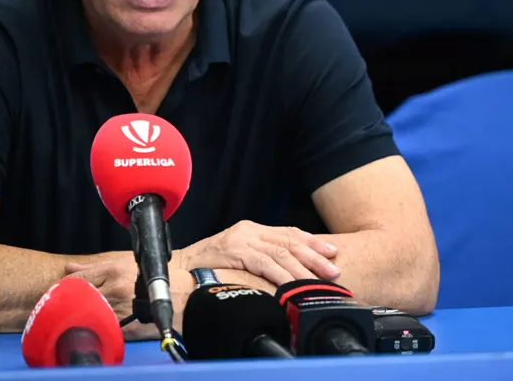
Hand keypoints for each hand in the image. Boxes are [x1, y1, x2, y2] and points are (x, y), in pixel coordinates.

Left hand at [64, 251, 193, 339]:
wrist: (186, 297)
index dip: (63, 286)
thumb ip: (95, 267)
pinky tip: (91, 329)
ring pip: (88, 312)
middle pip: (78, 295)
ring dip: (78, 315)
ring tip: (72, 318)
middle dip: (67, 301)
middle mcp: (114, 287)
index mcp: (113, 269)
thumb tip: (69, 267)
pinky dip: (95, 329)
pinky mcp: (126, 327)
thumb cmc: (158, 277)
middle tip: (58, 307)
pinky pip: (103, 328)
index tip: (56, 292)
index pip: (77, 278)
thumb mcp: (127, 263)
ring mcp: (120, 307)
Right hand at [177, 220, 339, 286]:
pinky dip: (281, 273)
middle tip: (333, 270)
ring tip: (319, 280)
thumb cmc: (208, 268)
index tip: (332, 252)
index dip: (312, 243)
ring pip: (280, 252)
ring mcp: (242, 239)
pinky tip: (293, 283)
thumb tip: (286, 273)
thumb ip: (259, 259)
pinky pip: (264, 262)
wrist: (179, 269)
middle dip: (314, 256)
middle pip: (289, 241)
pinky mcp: (235, 251)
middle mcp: (249, 230)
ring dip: (303, 268)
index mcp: (251, 230)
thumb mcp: (237, 258)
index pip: (288, 233)